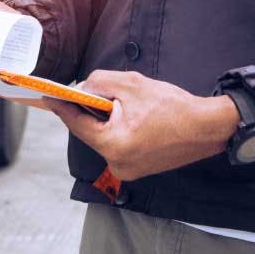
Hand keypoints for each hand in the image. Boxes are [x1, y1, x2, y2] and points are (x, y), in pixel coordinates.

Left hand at [44, 70, 239, 180]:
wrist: (207, 127)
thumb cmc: (173, 106)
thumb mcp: (131, 84)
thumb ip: (100, 83)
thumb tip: (83, 88)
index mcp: (114, 145)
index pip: (77, 124)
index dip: (62, 107)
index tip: (47, 96)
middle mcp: (118, 164)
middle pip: (90, 132)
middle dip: (87, 111)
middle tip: (80, 91)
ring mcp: (128, 171)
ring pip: (104, 138)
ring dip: (104, 120)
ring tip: (113, 101)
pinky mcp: (138, 169)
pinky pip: (117, 145)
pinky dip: (116, 130)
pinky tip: (125, 115)